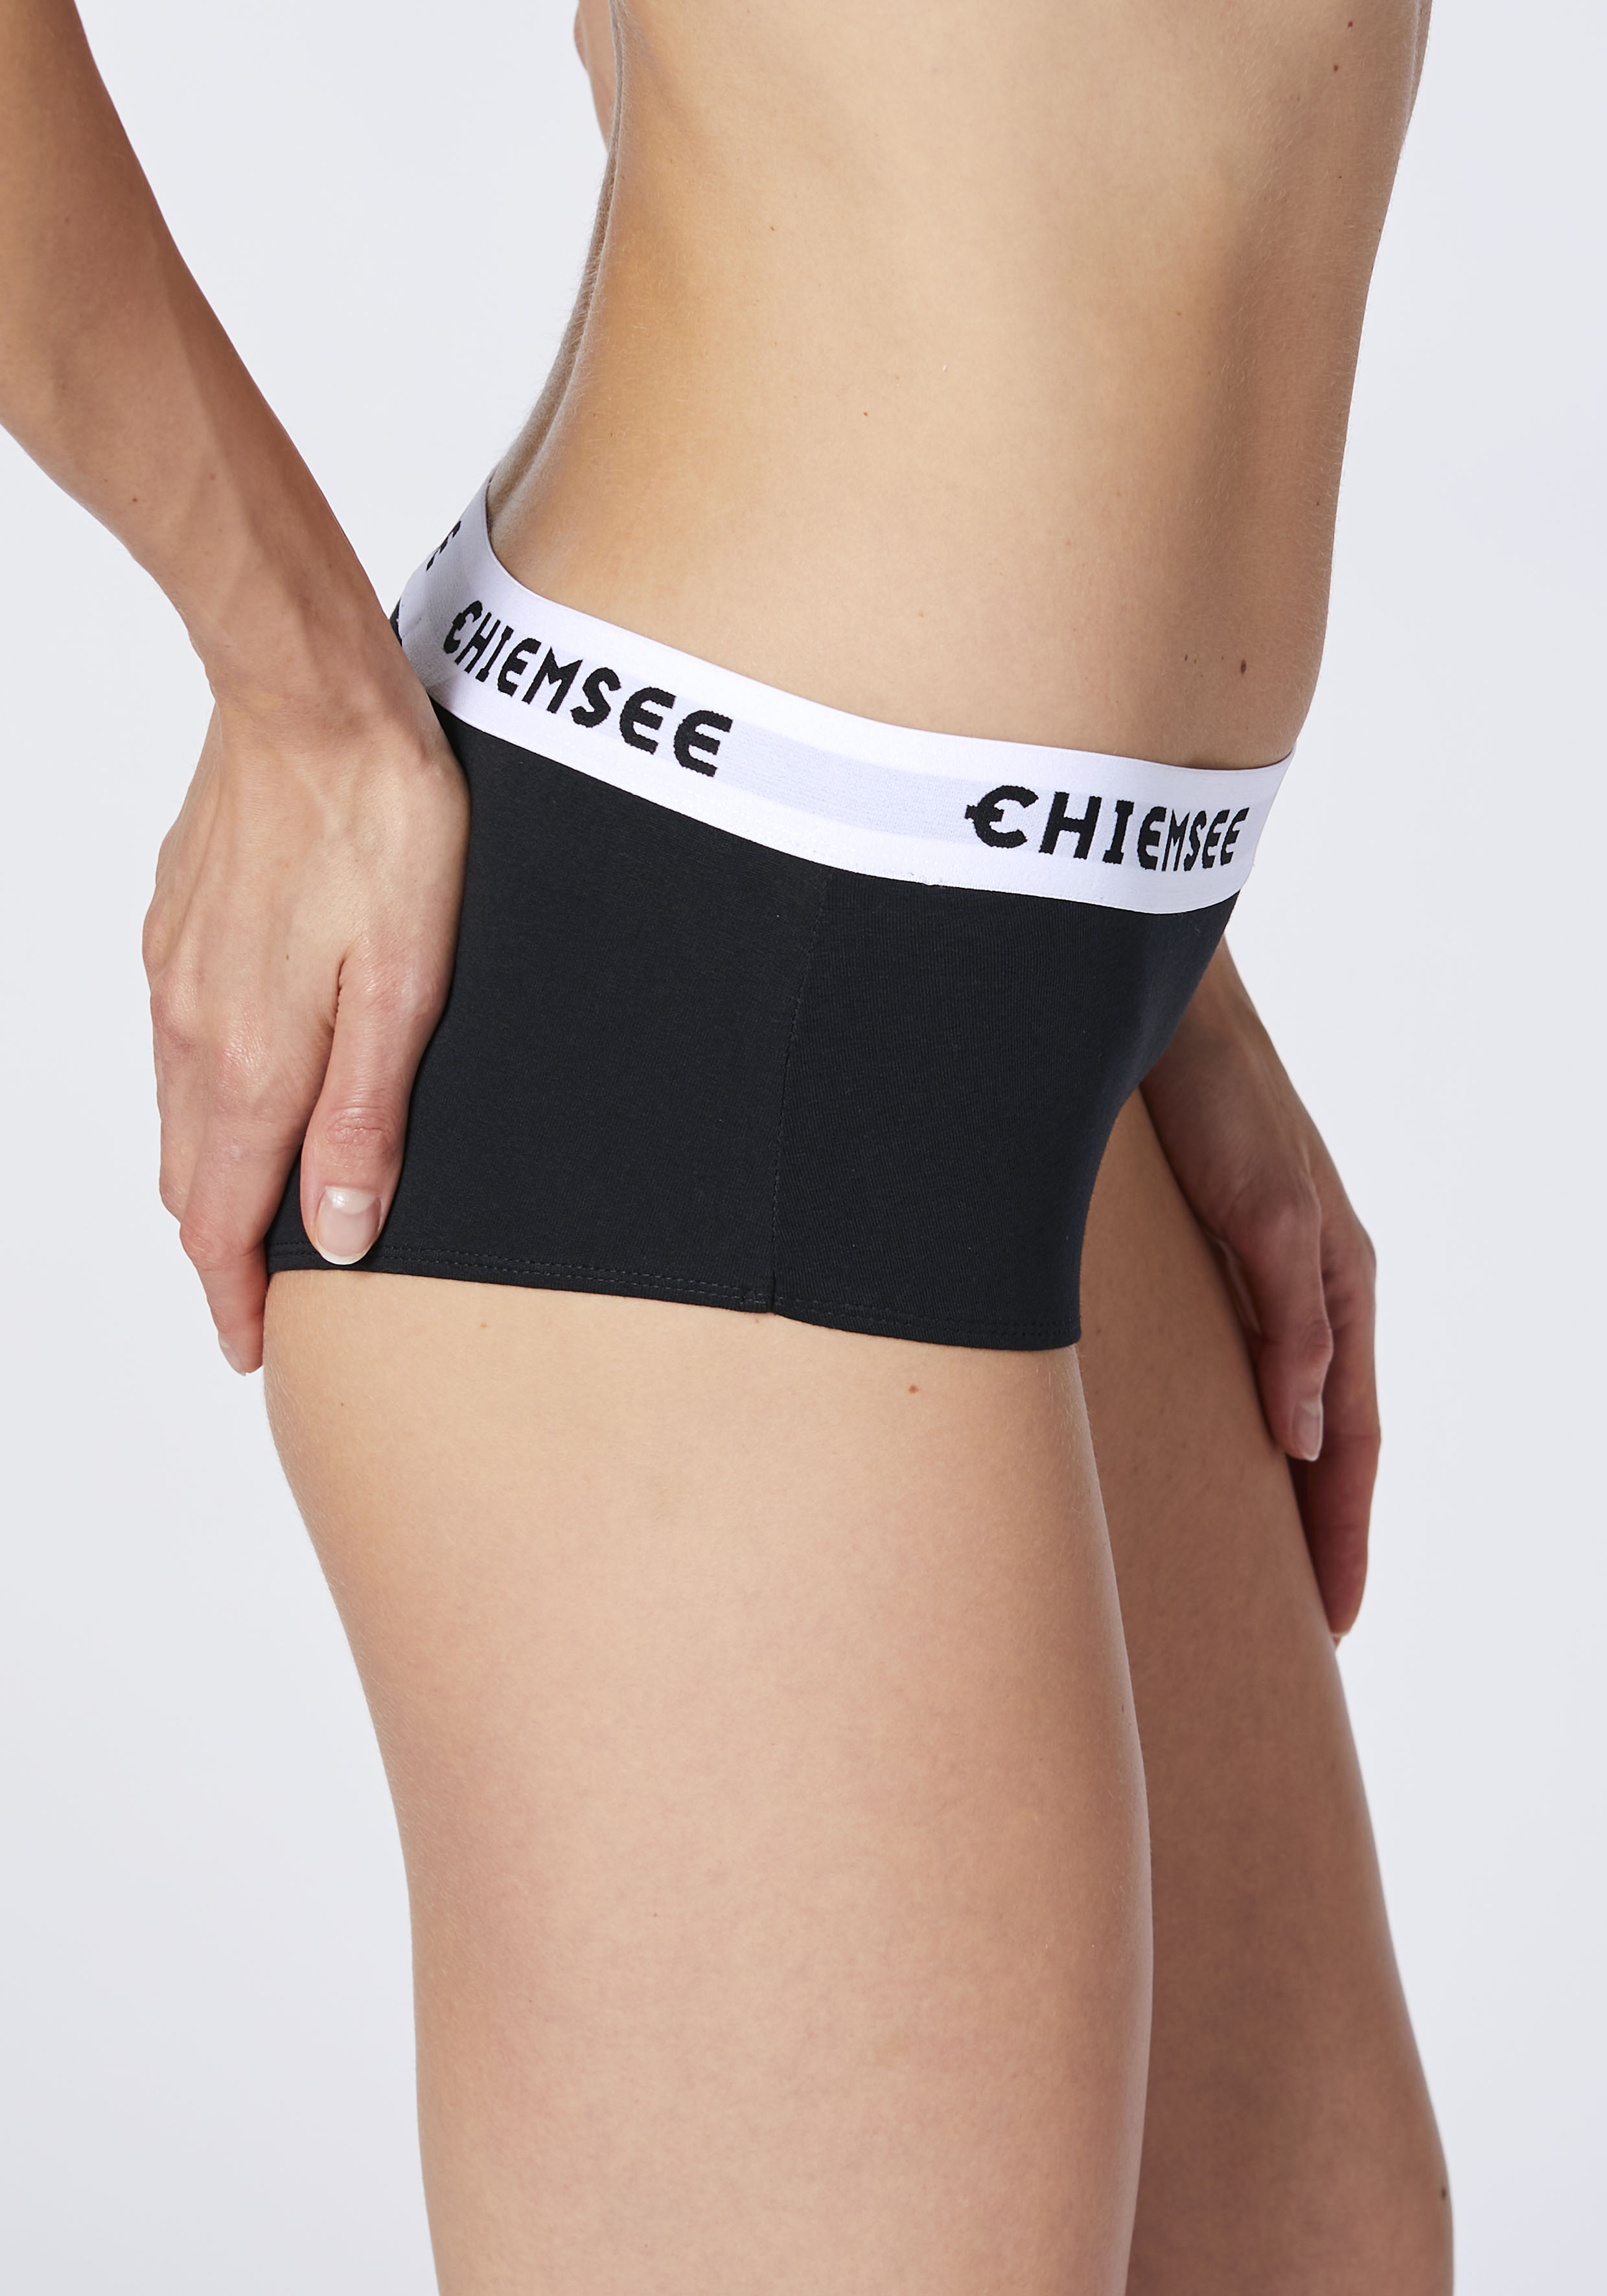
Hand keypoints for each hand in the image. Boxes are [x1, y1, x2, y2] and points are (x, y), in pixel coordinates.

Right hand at [143, 636, 467, 1373]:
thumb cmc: (378, 825)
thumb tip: (334, 1230)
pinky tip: (234, 1097)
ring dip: (206, 1180)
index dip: (234, 1295)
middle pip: (189, 1178)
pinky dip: (200, 1105)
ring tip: (243, 1222)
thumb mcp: (405, 985)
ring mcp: (175, 974)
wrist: (310, 697)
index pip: (222, 1217)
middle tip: (248, 1305)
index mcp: (253, 1058)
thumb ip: (365, 1116)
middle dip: (215, 1253)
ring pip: (178, 1116)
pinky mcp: (178, 927)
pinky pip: (175, 1050)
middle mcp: (194, 1028)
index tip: (249, 1346)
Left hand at [1141, 944, 1377, 1635]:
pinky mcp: (1202, 1255)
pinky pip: (1224, 1366)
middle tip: (1288, 1624)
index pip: (1351, 1441)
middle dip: (1314, 1531)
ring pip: (1271, 1406)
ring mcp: (1256, 1272)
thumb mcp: (1268, 1210)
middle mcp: (1305, 1287)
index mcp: (1341, 1285)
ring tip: (1240, 1564)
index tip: (1330, 1624)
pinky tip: (1189, 1452)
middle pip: (1318, 1438)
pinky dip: (1221, 1426)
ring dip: (1267, 1486)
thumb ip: (1293, 1320)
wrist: (1150, 1008)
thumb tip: (1302, 1438)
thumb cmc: (1219, 1097)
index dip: (1343, 1534)